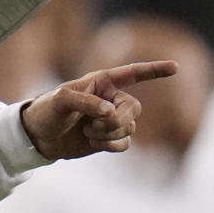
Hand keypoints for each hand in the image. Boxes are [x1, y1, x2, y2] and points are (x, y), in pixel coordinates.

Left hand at [21, 61, 178, 159]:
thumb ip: (86, 102)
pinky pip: (124, 143)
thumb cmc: (47, 110)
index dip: (154, 70)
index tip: (175, 67)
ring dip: (109, 133)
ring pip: (130, 128)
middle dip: (116, 120)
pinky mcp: (109, 138)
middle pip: (134, 109)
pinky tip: (92, 141)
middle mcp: (111, 98)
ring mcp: (111, 119)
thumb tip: (111, 112)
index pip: (133, 73)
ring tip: (87, 131)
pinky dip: (110, 145)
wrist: (38, 137)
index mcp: (101, 82)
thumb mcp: (60, 100)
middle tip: (92, 125)